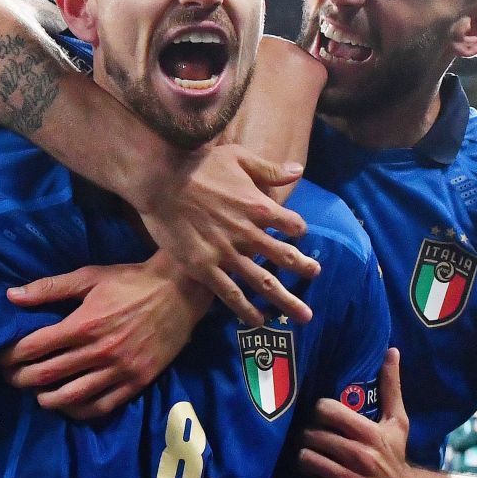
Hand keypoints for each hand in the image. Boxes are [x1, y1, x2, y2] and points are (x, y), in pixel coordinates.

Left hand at [0, 258, 210, 419]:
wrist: (180, 292)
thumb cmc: (130, 282)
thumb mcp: (89, 277)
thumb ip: (49, 288)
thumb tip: (11, 296)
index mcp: (84, 323)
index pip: (36, 347)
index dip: (12, 355)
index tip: (0, 358)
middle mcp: (99, 351)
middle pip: (48, 374)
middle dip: (21, 378)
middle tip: (10, 377)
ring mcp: (119, 370)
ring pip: (72, 396)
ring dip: (46, 399)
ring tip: (36, 394)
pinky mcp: (136, 382)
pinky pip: (102, 406)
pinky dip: (79, 410)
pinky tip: (68, 406)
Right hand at [137, 144, 317, 327]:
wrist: (160, 182)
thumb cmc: (198, 166)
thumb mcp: (238, 157)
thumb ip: (269, 169)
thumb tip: (299, 171)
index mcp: (259, 207)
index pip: (292, 225)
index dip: (297, 230)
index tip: (296, 234)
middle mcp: (248, 234)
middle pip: (285, 257)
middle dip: (304, 268)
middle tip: (315, 275)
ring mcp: (226, 254)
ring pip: (263, 282)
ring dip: (285, 300)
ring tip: (303, 316)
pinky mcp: (204, 267)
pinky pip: (230, 293)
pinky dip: (245, 309)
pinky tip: (257, 320)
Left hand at [298, 349, 422, 477]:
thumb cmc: (397, 458)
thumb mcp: (397, 423)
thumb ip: (390, 387)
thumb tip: (390, 351)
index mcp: (370, 433)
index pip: (324, 409)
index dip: (319, 414)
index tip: (322, 421)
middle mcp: (360, 457)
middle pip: (310, 435)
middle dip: (309, 438)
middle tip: (314, 442)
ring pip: (306, 460)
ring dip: (306, 460)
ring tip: (314, 461)